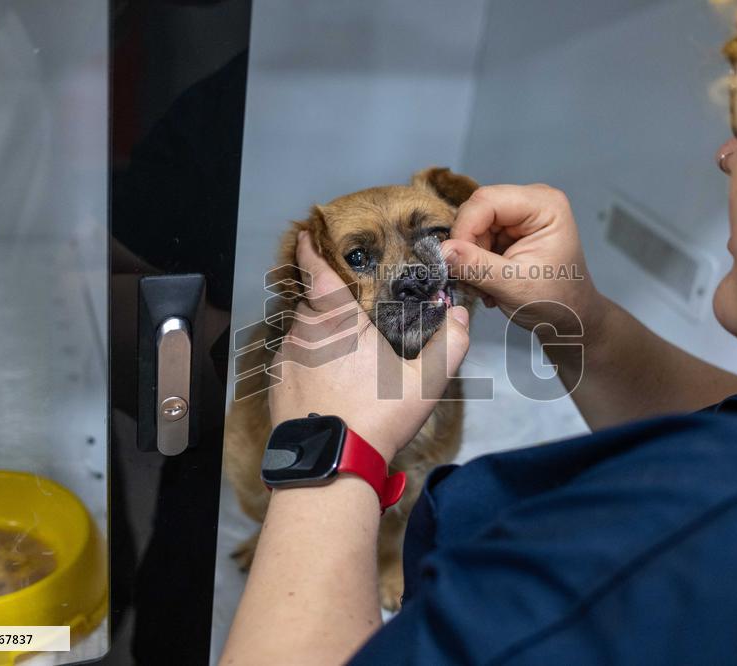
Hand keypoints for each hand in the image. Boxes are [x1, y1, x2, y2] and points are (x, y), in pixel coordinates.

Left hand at [268, 231, 470, 462]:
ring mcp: (286, 360)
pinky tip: (327, 382)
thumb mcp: (426, 382)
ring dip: (317, 335)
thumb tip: (460, 316)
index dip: (312, 248)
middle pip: (310, 302)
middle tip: (348, 309)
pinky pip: (291, 360)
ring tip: (341, 353)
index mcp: (337, 321)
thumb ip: (450, 344)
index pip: (318, 271)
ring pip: (300, 333)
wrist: (331, 464)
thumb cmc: (377, 417)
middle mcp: (305, 333)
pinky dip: (306, 362)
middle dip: (325, 300)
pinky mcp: (276, 385)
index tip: (307, 233)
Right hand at [441, 184, 602, 336]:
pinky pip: (477, 236)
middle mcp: (532, 200)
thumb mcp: (513, 286)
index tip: (454, 261)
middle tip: (473, 278)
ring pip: (473, 225)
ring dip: (471, 257)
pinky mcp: (510, 228)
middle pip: (477, 210)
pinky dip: (476, 259)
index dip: (464, 229)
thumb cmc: (556, 301)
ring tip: (486, 285)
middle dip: (468, 245)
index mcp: (544, 205)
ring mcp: (520, 214)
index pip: (486, 201)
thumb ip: (476, 266)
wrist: (571, 316)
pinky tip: (490, 279)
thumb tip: (442, 251)